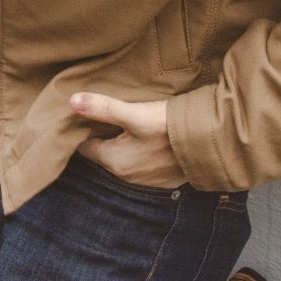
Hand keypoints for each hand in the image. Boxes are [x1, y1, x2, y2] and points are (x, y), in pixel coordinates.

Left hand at [70, 92, 187, 188]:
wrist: (208, 144)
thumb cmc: (168, 127)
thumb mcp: (134, 113)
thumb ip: (103, 108)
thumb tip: (72, 101)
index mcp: (114, 161)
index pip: (86, 147)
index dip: (83, 129)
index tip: (83, 114)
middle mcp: (127, 176)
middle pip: (104, 152)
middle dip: (102, 135)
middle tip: (102, 112)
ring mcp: (146, 179)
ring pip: (124, 157)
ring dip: (122, 143)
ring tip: (124, 121)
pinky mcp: (164, 178)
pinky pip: (143, 162)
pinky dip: (140, 150)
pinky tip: (147, 135)